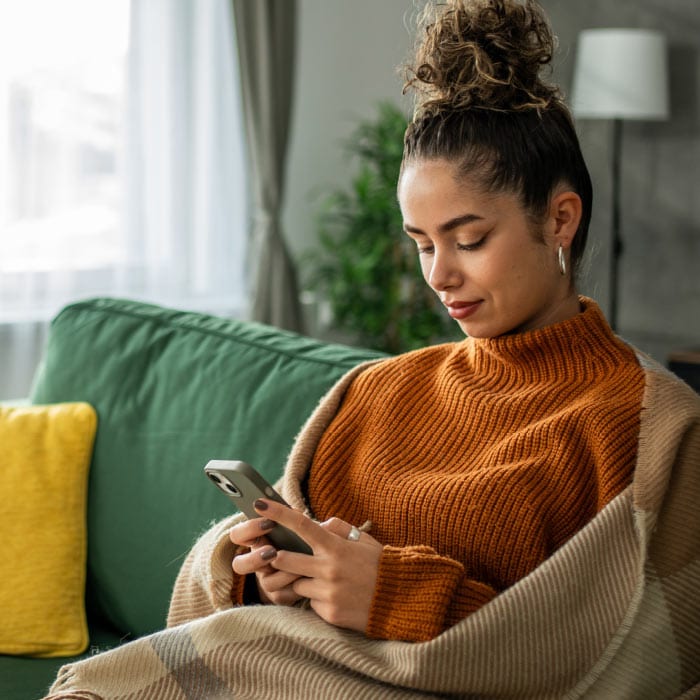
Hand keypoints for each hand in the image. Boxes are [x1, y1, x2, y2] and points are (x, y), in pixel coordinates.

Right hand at [229, 517, 302, 605]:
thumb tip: (298, 512)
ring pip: (266, 582)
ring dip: (284, 573)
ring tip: (299, 568)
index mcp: (257, 540)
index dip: (249, 529)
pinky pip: (284, 593)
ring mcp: (267, 580)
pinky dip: (297, 584)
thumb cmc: (303, 538)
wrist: (316, 564)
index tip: (269, 523)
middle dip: (255, 558)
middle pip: (239, 565)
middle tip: (272, 552)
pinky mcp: (280, 596)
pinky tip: (308, 577)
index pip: (238, 535)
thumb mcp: (298, 527)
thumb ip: (295, 519)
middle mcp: (256, 562)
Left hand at [252, 499, 382, 633]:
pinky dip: (319, 599)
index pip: (301, 525)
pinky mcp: (330, 613)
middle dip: (279, 557)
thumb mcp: (362, 539)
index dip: (277, 514)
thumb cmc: (381, 565)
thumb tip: (316, 525)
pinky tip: (338, 597)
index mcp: (336, 546)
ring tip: (329, 582)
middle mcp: (329, 569)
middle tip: (281, 556)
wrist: (402, 600)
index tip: (259, 504)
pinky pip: (311, 603)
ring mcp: (328, 592)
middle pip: (284, 559)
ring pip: (297, 584)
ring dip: (304, 581)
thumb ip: (337, 527)